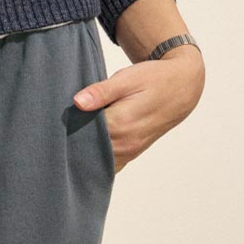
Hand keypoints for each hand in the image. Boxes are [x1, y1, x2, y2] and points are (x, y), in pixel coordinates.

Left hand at [73, 48, 203, 175]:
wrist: (182, 88)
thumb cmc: (153, 79)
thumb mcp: (127, 79)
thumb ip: (101, 92)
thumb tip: (77, 103)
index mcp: (121, 123)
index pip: (82, 132)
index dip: (68, 125)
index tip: (61, 117)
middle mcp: (125, 143)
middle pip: (87, 149)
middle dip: (74, 139)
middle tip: (63, 125)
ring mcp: (129, 151)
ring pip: (96, 160)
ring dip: (84, 150)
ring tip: (75, 133)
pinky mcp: (131, 153)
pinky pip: (108, 164)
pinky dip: (96, 158)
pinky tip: (88, 144)